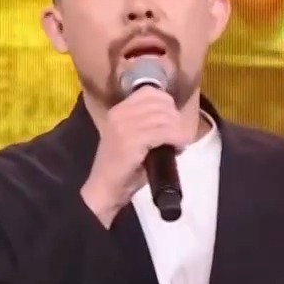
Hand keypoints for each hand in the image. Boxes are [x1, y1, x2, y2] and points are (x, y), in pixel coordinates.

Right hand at [81, 86, 193, 223]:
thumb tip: (173, 117)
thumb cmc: (122, 169)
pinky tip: (178, 148)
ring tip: (179, 144)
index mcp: (118, 110)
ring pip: (165, 118)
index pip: (150, 92)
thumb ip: (147, 124)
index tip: (173, 121)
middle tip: (179, 136)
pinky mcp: (131, 140)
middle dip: (176, 119)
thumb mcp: (132, 138)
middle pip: (161, 104)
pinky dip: (177, 139)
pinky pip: (164, 132)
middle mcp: (120, 113)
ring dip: (179, 131)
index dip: (168, 104)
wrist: (104, 190)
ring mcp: (124, 126)